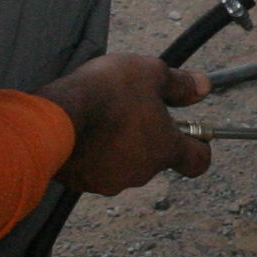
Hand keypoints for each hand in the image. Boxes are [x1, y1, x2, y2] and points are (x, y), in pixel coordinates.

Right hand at [39, 54, 211, 191]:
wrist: (53, 120)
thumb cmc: (105, 94)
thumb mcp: (149, 73)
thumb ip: (179, 83)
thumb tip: (203, 87)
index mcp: (165, 149)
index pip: (198, 162)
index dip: (199, 147)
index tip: (194, 135)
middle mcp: (142, 172)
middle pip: (156, 158)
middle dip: (149, 137)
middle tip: (133, 110)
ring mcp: (110, 181)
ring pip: (124, 164)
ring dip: (119, 146)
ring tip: (102, 117)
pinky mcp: (81, 183)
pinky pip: (94, 168)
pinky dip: (93, 154)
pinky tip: (81, 131)